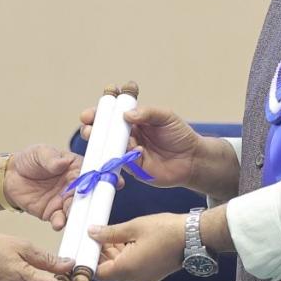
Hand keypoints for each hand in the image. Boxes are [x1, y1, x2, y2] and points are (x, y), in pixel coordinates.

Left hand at [4, 143, 83, 227]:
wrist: (10, 175)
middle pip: (83, 196)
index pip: (87, 177)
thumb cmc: (29, 160)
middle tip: (83, 207)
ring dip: (75, 215)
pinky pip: (59, 219)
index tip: (89, 188)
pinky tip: (58, 223)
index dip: (90, 183)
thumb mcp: (40, 152)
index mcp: (76, 169)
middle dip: (85, 203)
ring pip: (73, 210)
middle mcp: (73, 186)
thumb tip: (62, 163)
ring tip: (73, 218)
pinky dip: (60, 222)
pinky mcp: (52, 212)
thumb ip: (51, 158)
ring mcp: (63, 201)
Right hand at [83, 102, 232, 195]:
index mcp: (132, 120)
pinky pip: (124, 163)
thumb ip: (148, 112)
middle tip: (88, 130)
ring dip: (106, 145)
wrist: (192, 159)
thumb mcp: (166, 116)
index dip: (97, 114)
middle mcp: (127, 136)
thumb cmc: (179, 134)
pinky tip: (138, 151)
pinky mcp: (134, 168)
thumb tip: (126, 115)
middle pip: (103, 133)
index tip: (87, 115)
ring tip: (110, 140)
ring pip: (110, 149)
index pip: (110, 115)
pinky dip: (127, 157)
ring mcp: (128, 153)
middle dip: (92, 131)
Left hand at [88, 211, 186, 280]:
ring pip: (120, 268)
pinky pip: (132, 268)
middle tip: (96, 236)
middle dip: (101, 254)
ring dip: (114, 254)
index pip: (98, 273)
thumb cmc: (165, 230)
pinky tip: (125, 240)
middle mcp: (134, 278)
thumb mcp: (134, 227)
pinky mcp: (152, 273)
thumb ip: (110, 232)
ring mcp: (144, 277)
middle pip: (109, 270)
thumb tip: (92, 233)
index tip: (84, 247)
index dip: (88, 260)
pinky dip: (125, 256)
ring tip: (111, 234)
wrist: (194, 237)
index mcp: (127, 269)